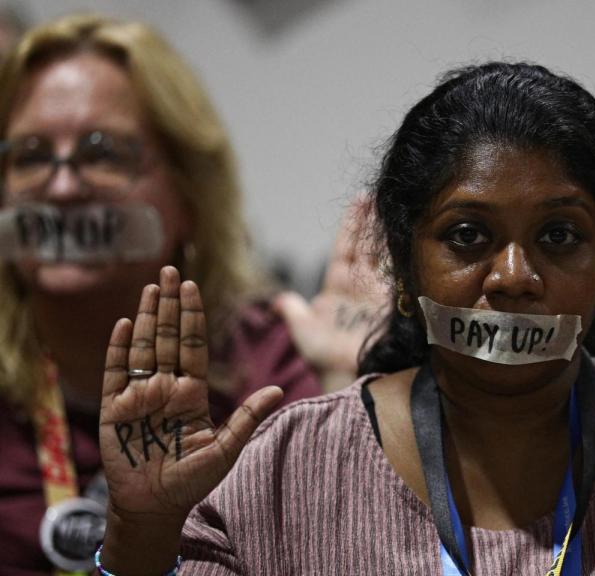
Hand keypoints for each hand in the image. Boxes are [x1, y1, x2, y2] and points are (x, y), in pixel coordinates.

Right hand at [100, 267, 282, 527]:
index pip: (193, 345)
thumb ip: (248, 418)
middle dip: (169, 304)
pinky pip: (117, 372)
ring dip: (146, 317)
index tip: (192, 287)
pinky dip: (119, 348)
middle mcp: (166, 387)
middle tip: (170, 270)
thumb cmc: (192, 481)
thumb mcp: (226, 449)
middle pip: (167, 337)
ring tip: (150, 287)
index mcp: (192, 392)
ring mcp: (139, 395)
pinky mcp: (114, 409)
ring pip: (143, 347)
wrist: (154, 507)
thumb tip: (279, 390)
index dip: (191, 316)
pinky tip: (124, 324)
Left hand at [274, 199, 387, 390]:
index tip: (361, 200)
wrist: (350, 379)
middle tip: (382, 193)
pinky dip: (406, 254)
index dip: (352, 224)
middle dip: (374, 220)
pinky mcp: (397, 302)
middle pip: (369, 246)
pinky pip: (402, 273)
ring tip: (396, 205)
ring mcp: (381, 293)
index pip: (346, 248)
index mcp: (338, 287)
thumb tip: (281, 300)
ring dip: (390, 231)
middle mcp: (362, 287)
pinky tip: (410, 233)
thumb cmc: (325, 360)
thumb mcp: (304, 334)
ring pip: (386, 255)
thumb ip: (295, 314)